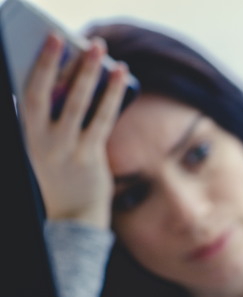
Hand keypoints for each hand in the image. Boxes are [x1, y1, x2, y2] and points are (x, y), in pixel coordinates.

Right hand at [20, 33, 129, 227]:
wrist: (72, 218)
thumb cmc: (59, 178)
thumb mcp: (43, 149)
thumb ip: (49, 121)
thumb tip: (67, 83)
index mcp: (26, 135)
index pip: (27, 93)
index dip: (38, 64)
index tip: (50, 40)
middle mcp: (41, 140)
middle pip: (47, 92)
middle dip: (56, 61)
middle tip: (68, 36)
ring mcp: (65, 148)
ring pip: (77, 102)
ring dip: (89, 72)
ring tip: (100, 48)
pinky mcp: (89, 156)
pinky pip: (102, 118)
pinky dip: (111, 95)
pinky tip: (121, 76)